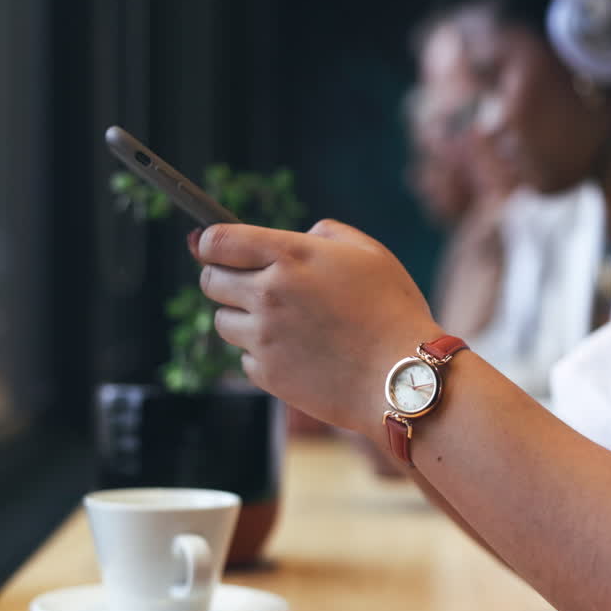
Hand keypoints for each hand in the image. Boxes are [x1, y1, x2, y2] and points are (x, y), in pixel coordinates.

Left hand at [189, 220, 443, 435]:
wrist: (403, 377)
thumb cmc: (393, 311)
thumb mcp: (369, 253)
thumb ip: (327, 233)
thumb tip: (301, 236)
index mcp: (289, 256)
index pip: (218, 241)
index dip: (207, 242)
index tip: (209, 247)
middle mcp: (267, 294)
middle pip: (210, 281)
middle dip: (224, 279)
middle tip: (251, 285)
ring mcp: (263, 337)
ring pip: (223, 322)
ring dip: (243, 318)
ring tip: (284, 323)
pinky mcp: (267, 373)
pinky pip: (246, 358)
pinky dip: (262, 354)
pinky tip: (298, 352)